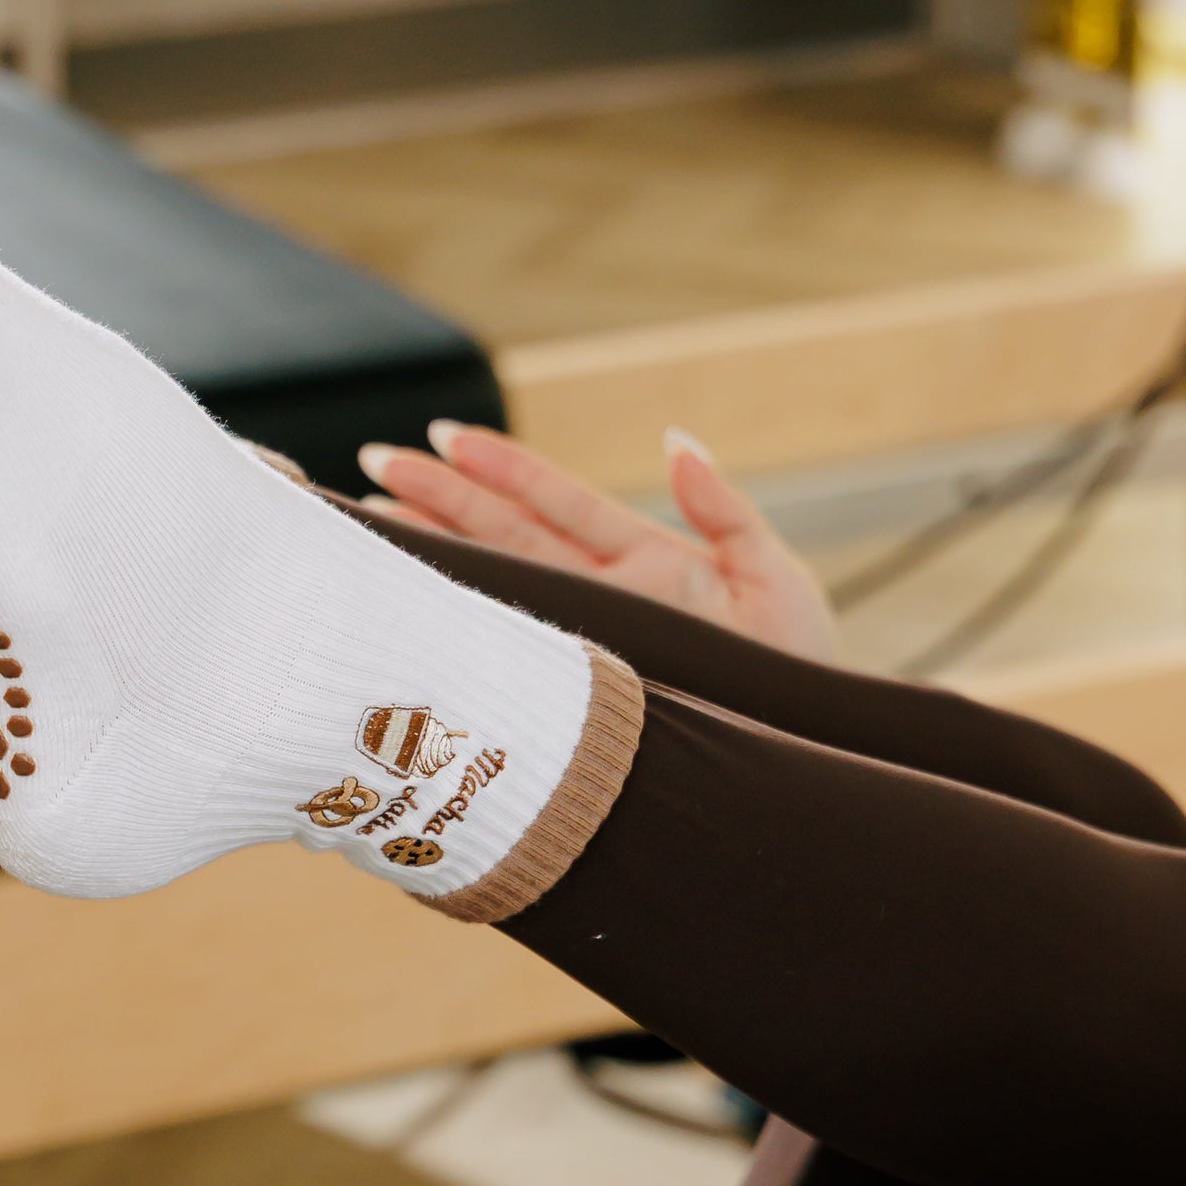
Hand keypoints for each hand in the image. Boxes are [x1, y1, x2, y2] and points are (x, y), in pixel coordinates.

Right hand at [358, 421, 840, 664]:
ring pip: (498, 584)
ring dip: (436, 549)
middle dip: (440, 497)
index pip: (555, 503)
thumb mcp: (772, 576)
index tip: (443, 437)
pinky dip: (467, 625)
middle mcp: (603, 598)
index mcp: (643, 562)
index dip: (501, 468)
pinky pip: (516, 650)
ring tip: (371, 517)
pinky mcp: (586, 687)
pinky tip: (417, 601)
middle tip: (372, 464)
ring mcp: (590, 639)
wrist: (815, 748)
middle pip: (506, 534)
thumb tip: (673, 440)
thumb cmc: (799, 670)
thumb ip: (721, 509)